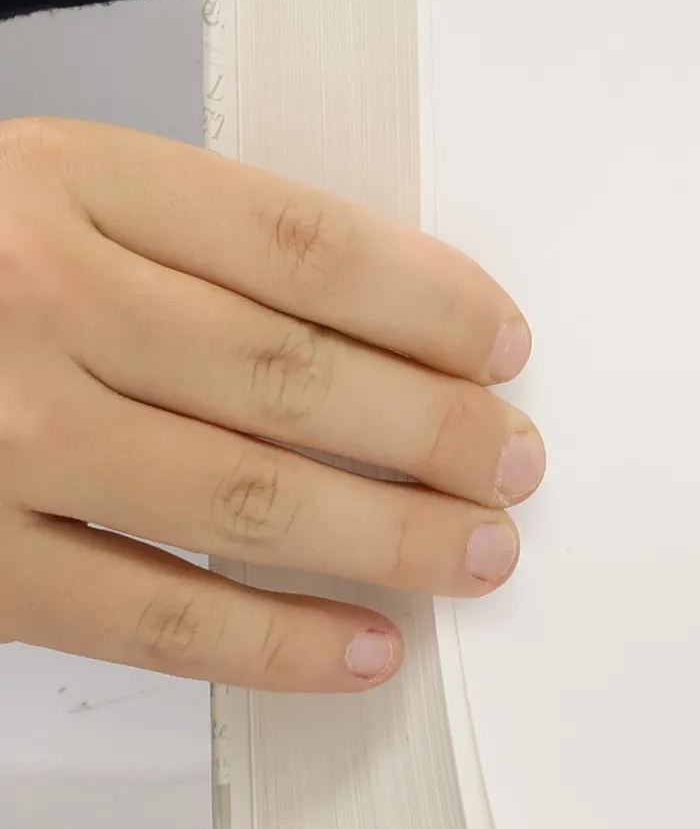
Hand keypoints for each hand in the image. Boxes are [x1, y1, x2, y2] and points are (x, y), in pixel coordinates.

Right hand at [0, 119, 544, 690]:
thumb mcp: (42, 187)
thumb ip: (186, 239)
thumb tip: (390, 326)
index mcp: (70, 181)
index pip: (306, 246)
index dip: (430, 303)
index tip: (504, 344)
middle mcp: (40, 300)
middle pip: (298, 377)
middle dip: (440, 430)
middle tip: (520, 461)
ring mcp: (0, 437)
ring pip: (248, 496)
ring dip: (392, 535)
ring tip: (483, 550)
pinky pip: (153, 613)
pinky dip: (276, 642)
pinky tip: (365, 647)